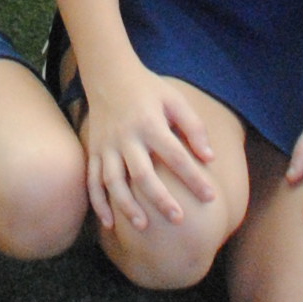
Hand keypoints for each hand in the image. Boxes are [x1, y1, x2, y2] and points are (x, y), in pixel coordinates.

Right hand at [76, 64, 220, 231]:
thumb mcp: (175, 100)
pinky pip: (92, 181)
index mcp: (150, 123)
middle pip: (143, 174)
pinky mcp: (93, 150)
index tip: (210, 197)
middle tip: (178, 219)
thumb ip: (193, 127)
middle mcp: (126, 137)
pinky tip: (109, 223)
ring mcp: (106, 145)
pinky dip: (98, 203)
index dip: (194, 178)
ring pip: (114, 181)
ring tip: (143, 226)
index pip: (176, 156)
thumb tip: (210, 158)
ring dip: (127, 206)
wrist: (108, 75)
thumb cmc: (148, 90)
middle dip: (160, 199)